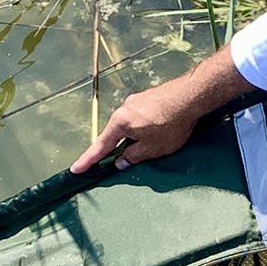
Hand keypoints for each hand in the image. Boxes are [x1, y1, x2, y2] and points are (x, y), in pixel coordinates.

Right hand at [70, 76, 202, 173]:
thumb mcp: (152, 149)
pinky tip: (155, 130)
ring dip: (132, 136)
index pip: (101, 146)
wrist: (190, 96)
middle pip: (114, 133)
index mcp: (120, 123)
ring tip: (150, 144)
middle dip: (115, 147)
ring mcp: (136, 101)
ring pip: (128, 124)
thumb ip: (133, 156)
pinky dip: (141, 127)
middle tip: (119, 160)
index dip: (88, 160)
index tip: (75, 169)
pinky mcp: (148, 98)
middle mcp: (123, 109)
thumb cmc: (170, 125)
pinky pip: (139, 117)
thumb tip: (120, 162)